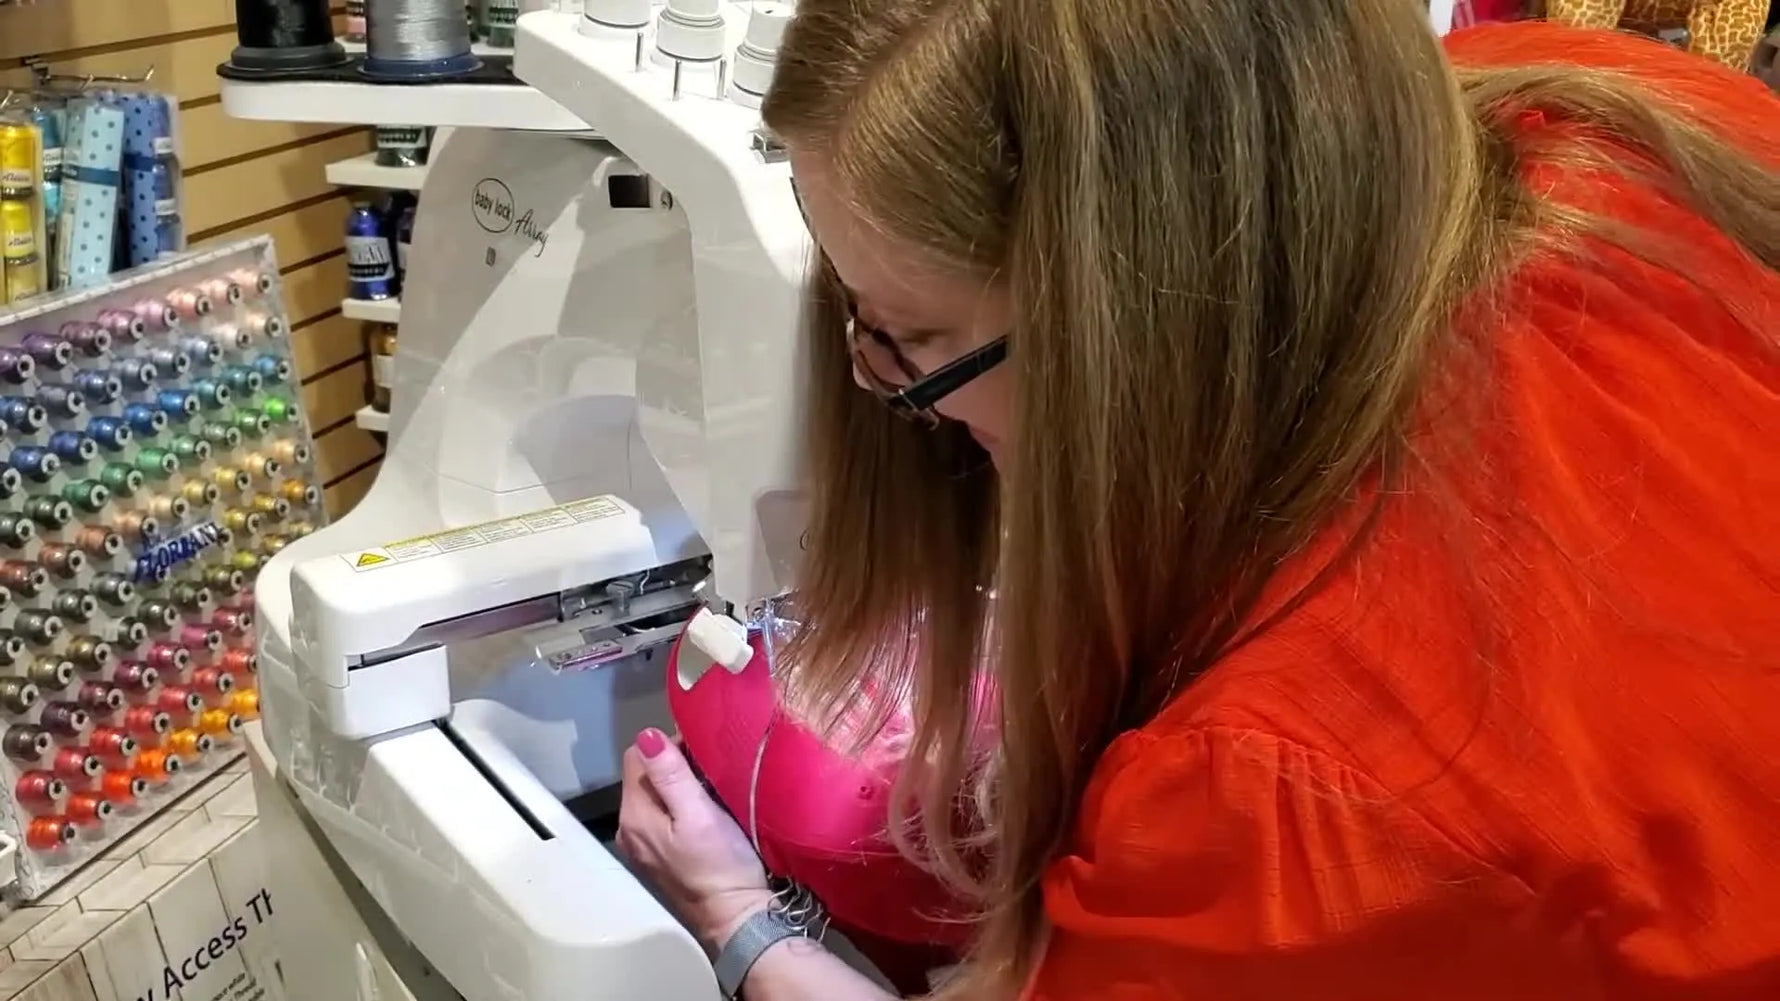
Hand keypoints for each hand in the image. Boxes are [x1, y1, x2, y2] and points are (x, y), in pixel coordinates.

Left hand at [617, 728, 774, 949]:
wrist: (736, 919)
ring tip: (711, 787)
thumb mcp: (699, 815)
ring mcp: (643, 845)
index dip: (668, 745)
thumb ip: (671, 775)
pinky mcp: (660, 856)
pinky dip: (681, 806)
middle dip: (673, 764)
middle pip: (643, 776)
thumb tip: (646, 735)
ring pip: (655, 795)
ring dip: (678, 784)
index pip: (636, 756)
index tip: (702, 751)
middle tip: (711, 769)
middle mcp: (630, 829)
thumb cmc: (721, 865)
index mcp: (634, 815)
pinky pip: (663, 816)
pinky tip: (706, 811)